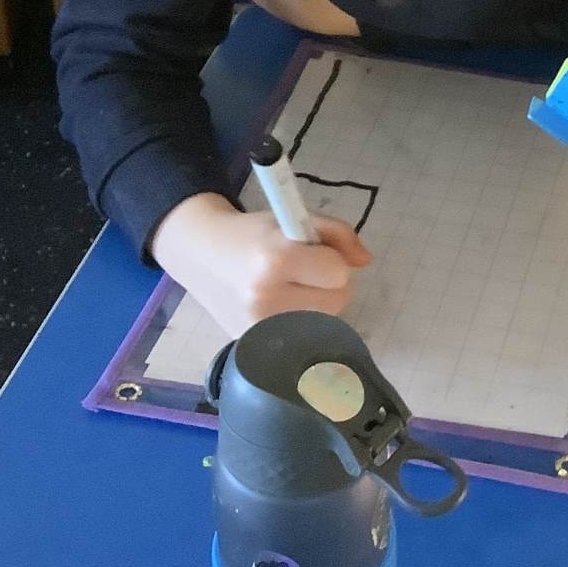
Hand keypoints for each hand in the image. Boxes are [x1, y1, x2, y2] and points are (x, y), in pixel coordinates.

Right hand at [148, 192, 371, 335]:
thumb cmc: (253, 235)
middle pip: (337, 301)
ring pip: (324, 322)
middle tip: (300, 272)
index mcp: (276, 260)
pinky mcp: (253, 347)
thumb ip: (338, 234)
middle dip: (327, 284)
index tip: (311, 254)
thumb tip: (366, 261)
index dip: (331, 260)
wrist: (201, 255)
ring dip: (316, 305)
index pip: (338, 272)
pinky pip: (302, 339)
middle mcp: (265, 299)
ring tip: (288, 289)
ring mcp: (257, 329)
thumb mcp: (295, 219)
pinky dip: (300, 325)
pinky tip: (279, 308)